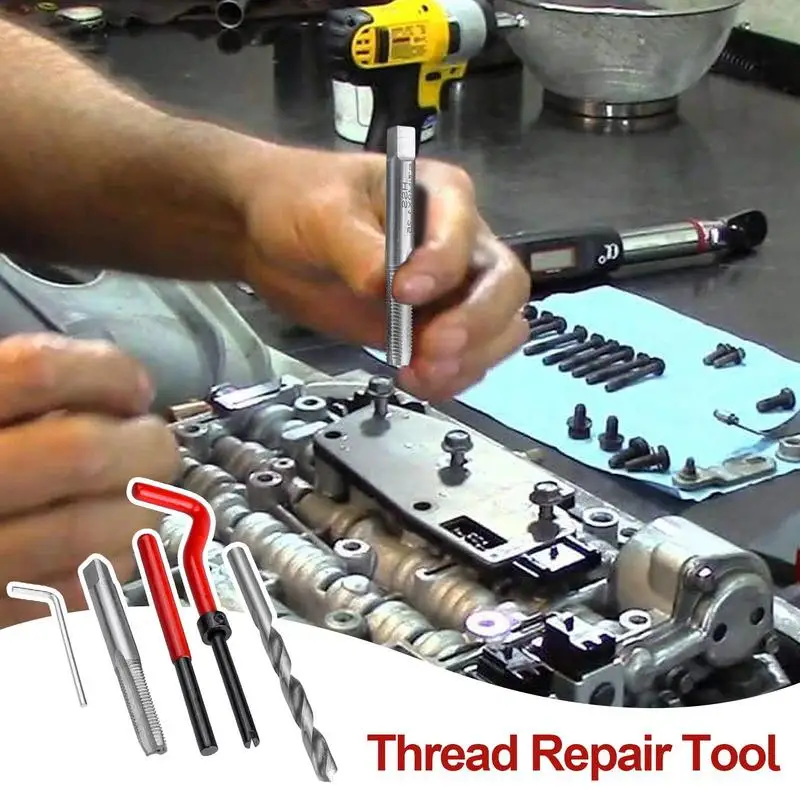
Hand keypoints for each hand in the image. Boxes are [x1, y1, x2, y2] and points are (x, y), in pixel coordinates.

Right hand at [0, 334, 178, 628]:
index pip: (38, 372)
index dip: (108, 373)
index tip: (135, 388)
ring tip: (146, 492)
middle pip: (81, 454)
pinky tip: (119, 538)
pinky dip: (117, 560)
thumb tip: (121, 393)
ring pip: (88, 530)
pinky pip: (74, 590)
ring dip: (142, 507)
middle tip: (155, 443)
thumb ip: (23, 390)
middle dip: (144, 444)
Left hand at [241, 149, 529, 400]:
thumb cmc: (300, 203)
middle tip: (433, 349)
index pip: (464, 235)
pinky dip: (451, 378)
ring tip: (421, 374)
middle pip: (504, 286)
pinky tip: (418, 381)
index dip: (444, 268)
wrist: (269, 238)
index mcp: (441, 195)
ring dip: (469, 359)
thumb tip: (384, 285)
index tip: (403, 293)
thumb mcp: (321, 215)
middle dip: (477, 323)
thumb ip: (356, 249)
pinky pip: (466, 359)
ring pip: (498, 328)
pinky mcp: (431, 328)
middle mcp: (460, 243)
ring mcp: (451, 290)